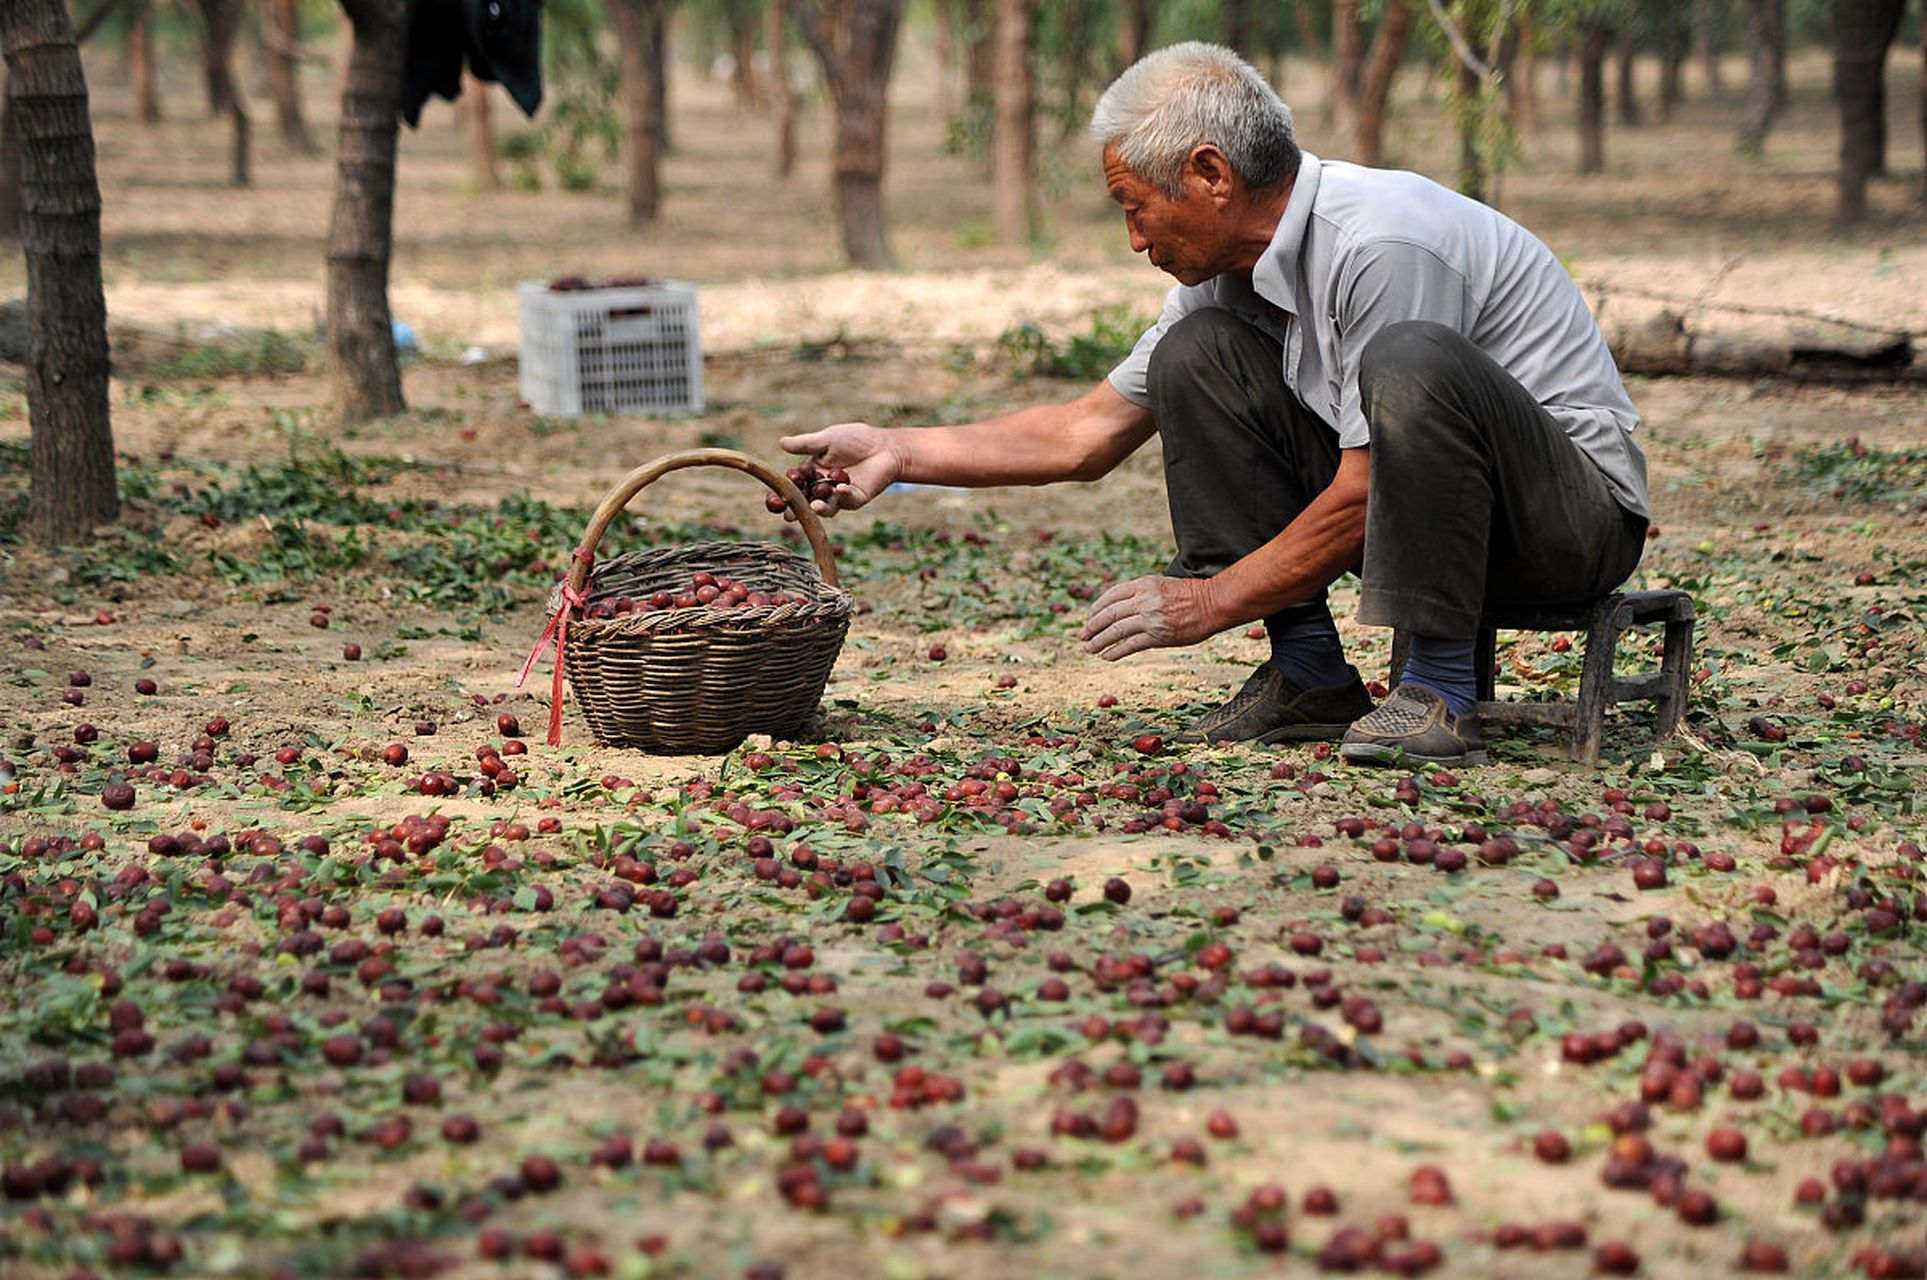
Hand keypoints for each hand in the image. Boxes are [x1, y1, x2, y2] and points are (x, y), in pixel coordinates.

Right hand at [777, 423, 904, 517]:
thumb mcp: (826, 439)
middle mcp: (822, 488)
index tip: (773, 497)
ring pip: (825, 507)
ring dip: (819, 508)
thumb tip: (781, 443)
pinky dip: (842, 495)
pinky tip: (839, 489)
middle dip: (796, 509)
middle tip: (787, 514)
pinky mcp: (856, 499)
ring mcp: (839, 496)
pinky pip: (847, 501)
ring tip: (813, 506)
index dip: (783, 493)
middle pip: (805, 502)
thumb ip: (805, 444)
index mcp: (812, 473)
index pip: (793, 486)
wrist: (883, 445)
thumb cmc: (855, 439)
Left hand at [1080, 575, 1221, 659]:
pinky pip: (1130, 645)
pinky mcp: (1158, 635)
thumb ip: (1142, 593)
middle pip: (1109, 614)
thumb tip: (1122, 607)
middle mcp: (1144, 600)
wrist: (1214, 603)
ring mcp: (1150, 618)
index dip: (1097, 608)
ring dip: (1099, 641)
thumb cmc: (1191, 595)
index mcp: (1144, 584)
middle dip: (1092, 626)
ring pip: (1116, 630)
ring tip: (1089, 648)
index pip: (1111, 595)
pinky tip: (1107, 657)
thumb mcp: (1162, 584)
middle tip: (1083, 636)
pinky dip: (1115, 651)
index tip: (1089, 617)